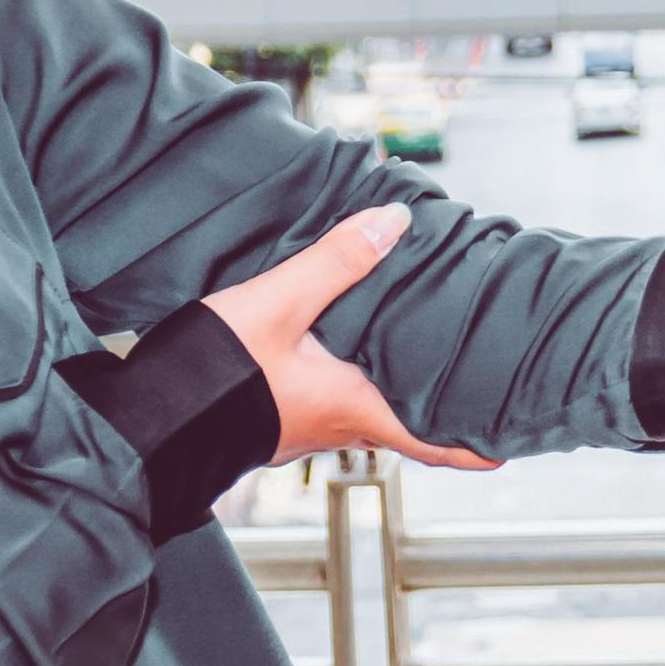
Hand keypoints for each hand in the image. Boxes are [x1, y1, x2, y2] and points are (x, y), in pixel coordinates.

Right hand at [200, 204, 498, 471]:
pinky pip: (334, 400)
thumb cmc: (216, 376)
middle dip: (443, 401)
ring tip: (418, 351)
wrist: (153, 417)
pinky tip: (345, 347)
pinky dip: (356, 379)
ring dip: (398, 387)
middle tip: (475, 378)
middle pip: (409, 422)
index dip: (476, 443)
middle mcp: (340, 426)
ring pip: (371, 409)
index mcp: (357, 409)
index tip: (511, 440)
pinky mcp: (279, 416)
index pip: (435, 442)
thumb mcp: (280, 303)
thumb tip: (395, 222)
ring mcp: (309, 426)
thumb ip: (337, 262)